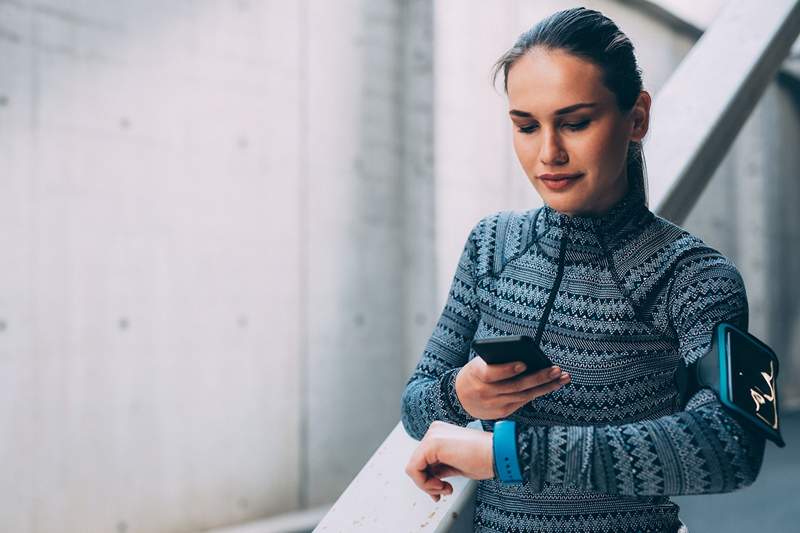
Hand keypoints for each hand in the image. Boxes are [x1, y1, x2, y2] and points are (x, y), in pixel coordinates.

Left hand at [405, 421, 493, 500]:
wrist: (499, 453)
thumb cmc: (485, 459)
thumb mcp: (456, 465)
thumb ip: (440, 468)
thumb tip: (429, 479)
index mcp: (440, 433)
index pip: (423, 460)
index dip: (429, 480)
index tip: (442, 489)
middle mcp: (433, 431)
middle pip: (417, 464)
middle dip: (428, 483)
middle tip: (443, 491)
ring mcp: (432, 435)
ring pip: (413, 468)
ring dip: (427, 485)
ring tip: (445, 488)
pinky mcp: (431, 443)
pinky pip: (414, 469)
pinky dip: (424, 483)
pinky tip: (441, 485)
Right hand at [454, 357, 569, 419]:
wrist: (459, 398)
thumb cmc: (474, 374)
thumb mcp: (478, 364)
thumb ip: (496, 361)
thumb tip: (526, 358)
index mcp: (476, 375)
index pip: (492, 374)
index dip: (508, 370)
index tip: (524, 364)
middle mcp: (485, 392)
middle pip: (515, 386)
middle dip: (539, 378)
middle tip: (556, 370)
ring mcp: (494, 405)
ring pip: (524, 396)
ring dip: (545, 387)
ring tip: (561, 378)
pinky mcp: (502, 413)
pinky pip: (522, 402)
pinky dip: (536, 393)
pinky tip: (550, 386)